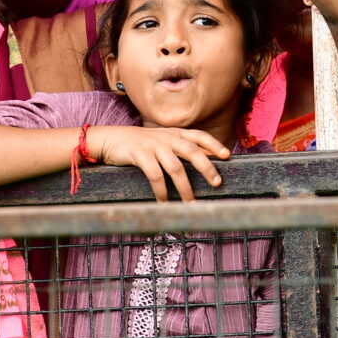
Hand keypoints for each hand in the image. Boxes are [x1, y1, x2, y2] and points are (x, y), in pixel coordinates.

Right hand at [91, 123, 227, 201]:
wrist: (110, 138)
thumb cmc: (139, 143)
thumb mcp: (161, 140)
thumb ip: (178, 147)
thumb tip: (202, 161)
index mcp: (174, 133)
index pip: (199, 135)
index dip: (214, 144)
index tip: (227, 155)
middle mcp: (167, 137)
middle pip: (193, 151)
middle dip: (207, 168)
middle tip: (217, 183)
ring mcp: (154, 145)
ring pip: (176, 167)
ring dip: (185, 188)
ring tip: (190, 204)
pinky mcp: (140, 155)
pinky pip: (155, 176)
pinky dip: (162, 191)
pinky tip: (165, 203)